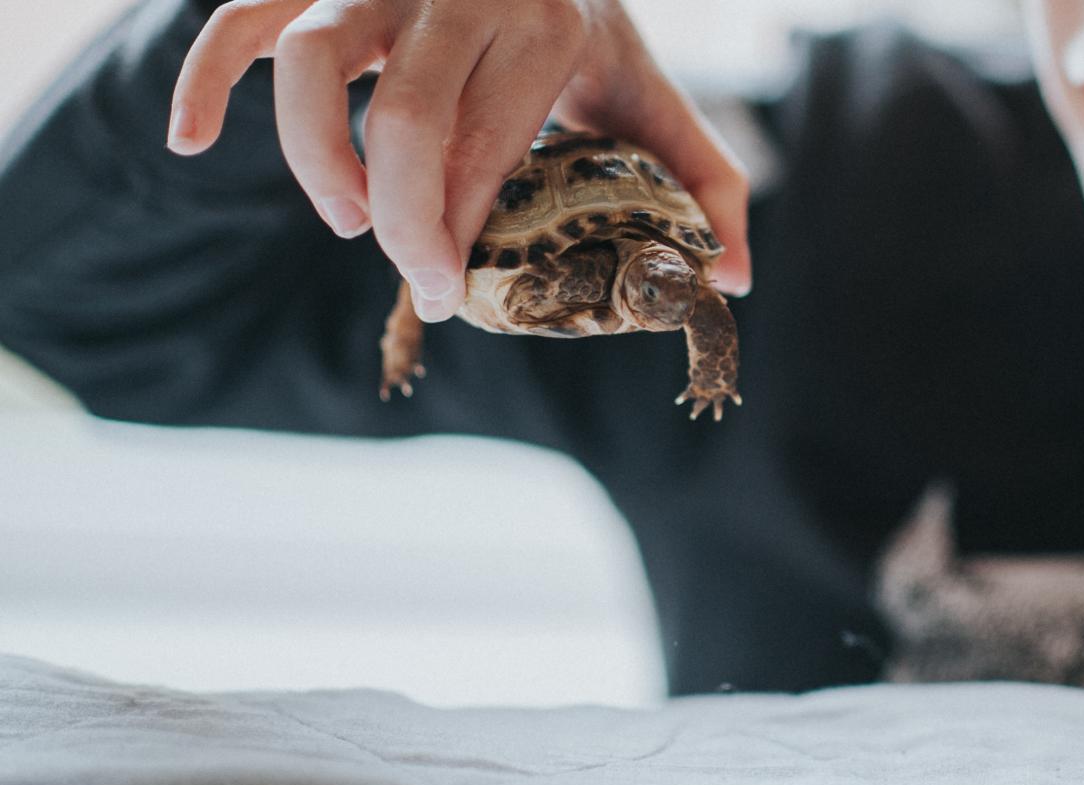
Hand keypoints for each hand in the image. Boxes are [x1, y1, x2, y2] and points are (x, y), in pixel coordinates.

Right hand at [169, 0, 751, 321]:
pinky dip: (204, 76)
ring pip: (313, 62)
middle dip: (400, 223)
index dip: (455, 235)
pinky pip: (239, 16)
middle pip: (405, 120)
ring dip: (313, 159)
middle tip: (416, 279)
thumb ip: (706, 180)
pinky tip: (185, 141)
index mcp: (547, 23)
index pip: (484, 149)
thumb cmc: (584, 28)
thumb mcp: (652, 96)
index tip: (448, 292)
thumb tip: (732, 275)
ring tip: (344, 220)